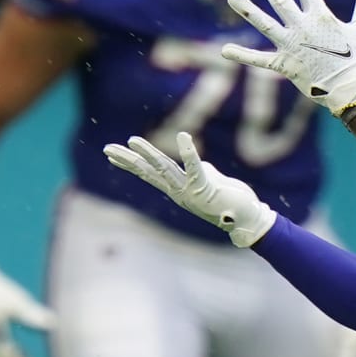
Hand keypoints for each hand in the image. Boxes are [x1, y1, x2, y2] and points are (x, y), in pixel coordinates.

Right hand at [103, 132, 275, 247]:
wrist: (248, 220)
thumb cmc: (230, 201)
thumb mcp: (209, 181)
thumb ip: (198, 170)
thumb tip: (193, 161)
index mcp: (178, 190)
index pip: (150, 174)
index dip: (131, 164)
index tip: (112, 155)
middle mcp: (180, 191)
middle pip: (149, 172)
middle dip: (128, 160)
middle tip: (107, 148)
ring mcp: (191, 191)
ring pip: (165, 169)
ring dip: (149, 154)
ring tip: (132, 140)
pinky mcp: (206, 188)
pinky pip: (195, 167)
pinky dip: (188, 152)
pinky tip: (182, 136)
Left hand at [224, 0, 355, 116]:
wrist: (352, 89)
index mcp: (321, 17)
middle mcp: (302, 28)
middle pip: (280, 0)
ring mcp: (291, 46)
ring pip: (264, 24)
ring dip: (247, 10)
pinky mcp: (284, 65)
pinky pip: (260, 60)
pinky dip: (243, 56)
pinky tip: (225, 49)